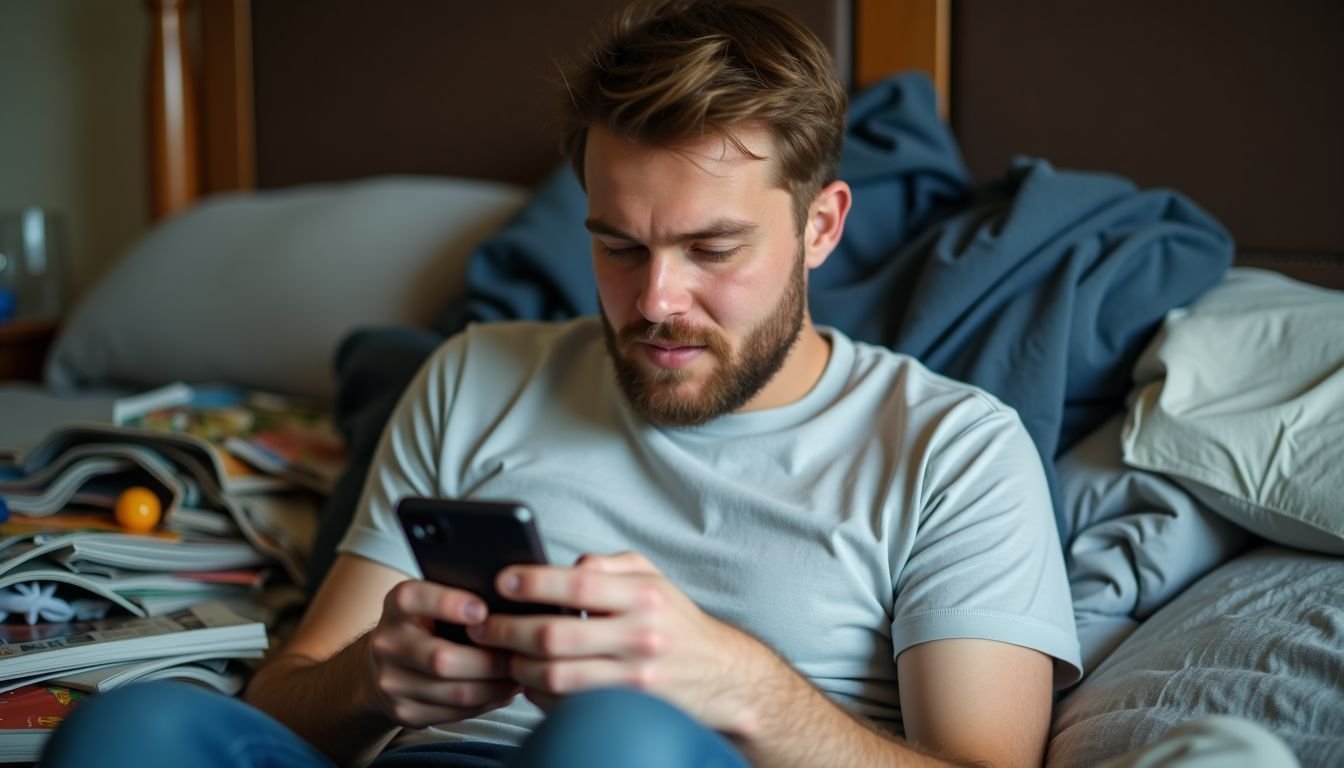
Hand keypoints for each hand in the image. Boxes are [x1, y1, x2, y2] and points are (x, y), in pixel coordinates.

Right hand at [363, 580, 521, 728]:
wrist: (381, 664)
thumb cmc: (425, 623)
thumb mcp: (431, 600)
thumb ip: (460, 596)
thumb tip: (511, 605)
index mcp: (396, 606)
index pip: (413, 599)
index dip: (448, 603)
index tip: (483, 610)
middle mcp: (387, 644)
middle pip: (441, 659)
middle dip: (489, 659)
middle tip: (520, 653)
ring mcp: (392, 683)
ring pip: (455, 692)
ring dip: (496, 686)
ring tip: (521, 674)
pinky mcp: (405, 712)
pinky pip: (456, 713)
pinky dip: (487, 702)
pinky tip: (504, 691)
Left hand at [466, 552, 782, 734]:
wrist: (722, 675)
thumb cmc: (674, 619)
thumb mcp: (652, 578)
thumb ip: (607, 565)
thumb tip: (562, 565)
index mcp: (643, 594)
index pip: (579, 583)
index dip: (533, 582)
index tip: (501, 581)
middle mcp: (641, 634)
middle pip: (554, 635)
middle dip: (507, 631)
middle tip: (481, 626)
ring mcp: (635, 675)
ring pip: (554, 676)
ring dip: (517, 666)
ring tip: (502, 655)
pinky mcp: (628, 707)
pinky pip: (568, 703)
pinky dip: (539, 693)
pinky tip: (529, 680)